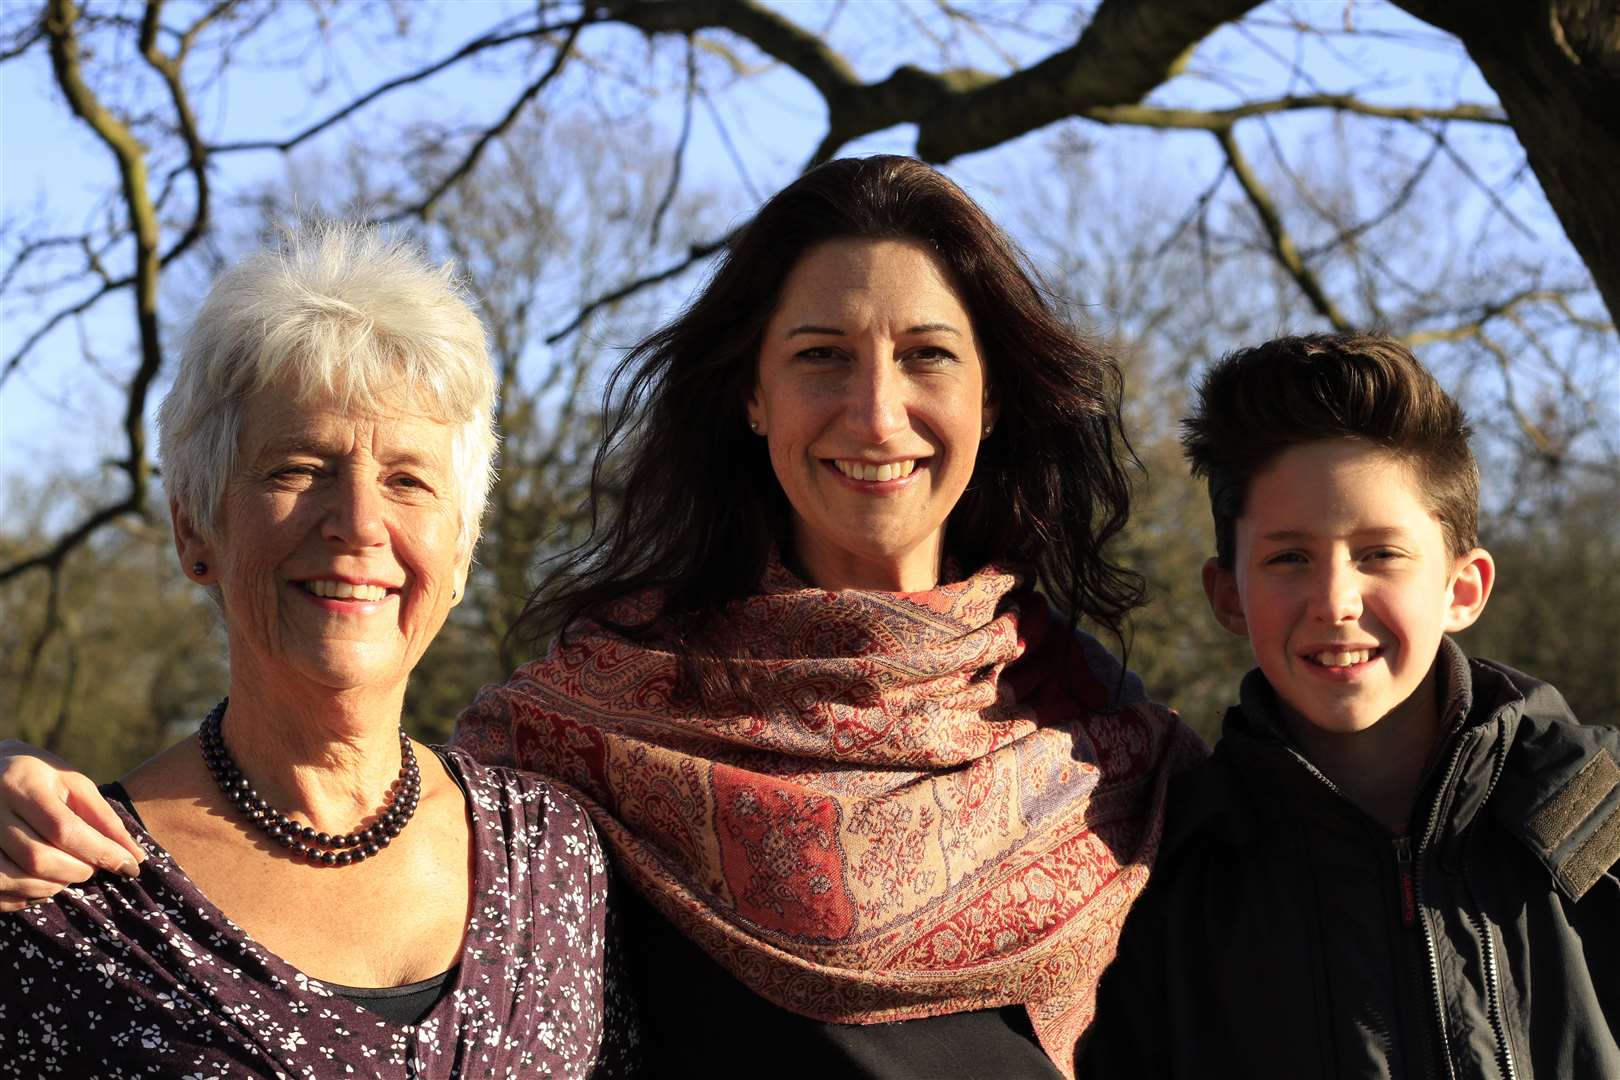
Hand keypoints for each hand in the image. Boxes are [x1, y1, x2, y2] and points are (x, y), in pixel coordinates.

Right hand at [0, 741, 144, 910]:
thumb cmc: (38, 777)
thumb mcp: (73, 784)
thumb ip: (103, 818)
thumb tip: (134, 856)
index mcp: (23, 784)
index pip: (64, 829)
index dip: (100, 852)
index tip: (129, 866)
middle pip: (38, 858)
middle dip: (76, 871)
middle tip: (91, 868)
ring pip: (14, 879)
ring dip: (51, 886)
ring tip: (68, 874)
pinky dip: (25, 896)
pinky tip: (41, 884)